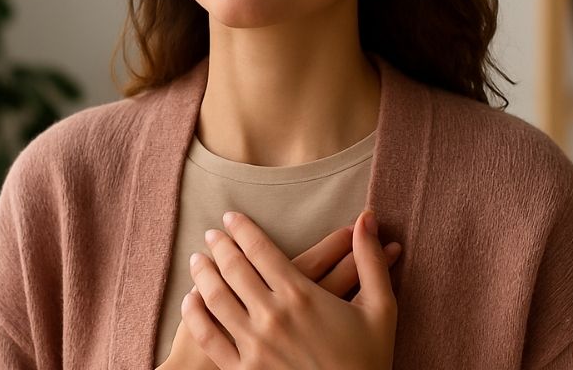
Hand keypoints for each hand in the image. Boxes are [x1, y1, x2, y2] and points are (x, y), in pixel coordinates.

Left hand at [181, 209, 398, 369]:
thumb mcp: (380, 309)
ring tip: (197, 261)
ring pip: (215, 298)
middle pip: (233, 268)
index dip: (242, 229)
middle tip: (211, 234)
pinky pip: (209, 337)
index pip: (260, 250)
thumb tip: (369, 218)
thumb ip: (369, 262)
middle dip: (219, 246)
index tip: (231, 218)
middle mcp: (273, 316)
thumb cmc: (368, 361)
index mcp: (302, 296)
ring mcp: (254, 345)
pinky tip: (192, 302)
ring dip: (202, 274)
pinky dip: (195, 315)